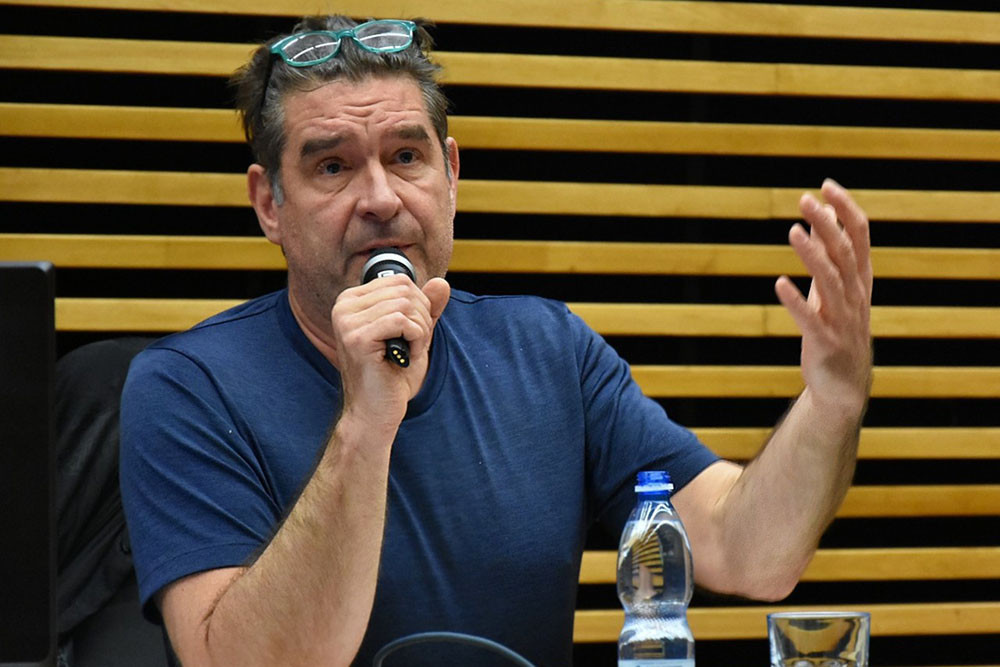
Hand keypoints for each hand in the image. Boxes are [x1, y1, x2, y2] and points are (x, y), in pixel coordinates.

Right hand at [331, 275, 449, 430]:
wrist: (375, 412)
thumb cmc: (392, 375)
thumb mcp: (414, 334)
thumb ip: (426, 308)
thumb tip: (441, 283)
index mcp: (351, 300)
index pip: (399, 280)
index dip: (419, 305)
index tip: (413, 333)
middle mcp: (344, 306)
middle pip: (404, 290)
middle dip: (421, 318)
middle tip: (415, 345)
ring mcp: (347, 321)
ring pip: (405, 304)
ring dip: (420, 330)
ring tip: (411, 352)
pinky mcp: (357, 338)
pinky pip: (401, 321)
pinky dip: (416, 338)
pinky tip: (407, 356)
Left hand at [775, 179, 872, 416]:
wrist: (843, 385)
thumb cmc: (837, 330)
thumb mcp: (834, 290)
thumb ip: (828, 255)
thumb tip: (819, 219)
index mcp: (860, 281)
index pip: (860, 237)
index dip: (845, 210)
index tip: (826, 186)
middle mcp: (855, 296)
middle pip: (845, 253)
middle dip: (827, 224)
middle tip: (806, 199)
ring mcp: (842, 319)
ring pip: (830, 281)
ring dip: (812, 254)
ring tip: (793, 231)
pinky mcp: (824, 341)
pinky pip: (810, 319)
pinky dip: (795, 301)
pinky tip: (779, 284)